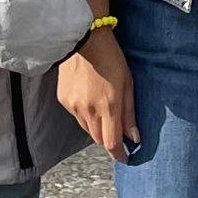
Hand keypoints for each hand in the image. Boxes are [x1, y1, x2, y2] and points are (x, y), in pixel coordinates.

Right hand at [57, 25, 138, 159]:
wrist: (84, 38)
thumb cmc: (112, 58)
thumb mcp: (128, 84)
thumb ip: (130, 113)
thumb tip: (134, 138)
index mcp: (108, 106)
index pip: (112, 143)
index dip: (119, 155)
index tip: (126, 159)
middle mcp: (89, 110)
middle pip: (98, 139)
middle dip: (109, 141)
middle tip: (117, 135)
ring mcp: (73, 106)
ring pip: (87, 129)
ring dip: (97, 128)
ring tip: (104, 113)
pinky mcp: (63, 99)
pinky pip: (76, 117)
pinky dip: (85, 116)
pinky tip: (90, 100)